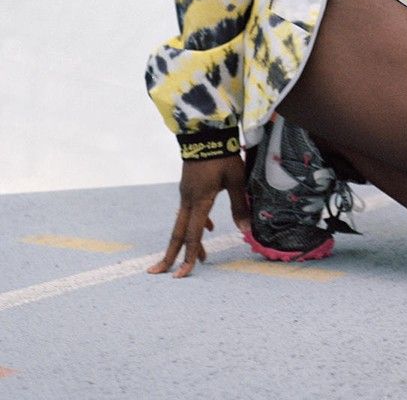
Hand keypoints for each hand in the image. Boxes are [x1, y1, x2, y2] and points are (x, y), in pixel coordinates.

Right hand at [148, 154, 249, 278]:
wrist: (205, 132)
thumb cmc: (223, 155)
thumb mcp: (236, 180)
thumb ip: (240, 205)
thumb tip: (246, 230)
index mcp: (200, 201)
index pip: (193, 236)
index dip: (190, 256)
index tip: (182, 275)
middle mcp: (188, 201)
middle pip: (178, 233)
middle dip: (171, 255)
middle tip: (160, 273)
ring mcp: (186, 193)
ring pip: (184, 223)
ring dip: (189, 241)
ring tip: (201, 257)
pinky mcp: (188, 186)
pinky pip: (189, 211)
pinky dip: (197, 223)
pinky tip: (209, 226)